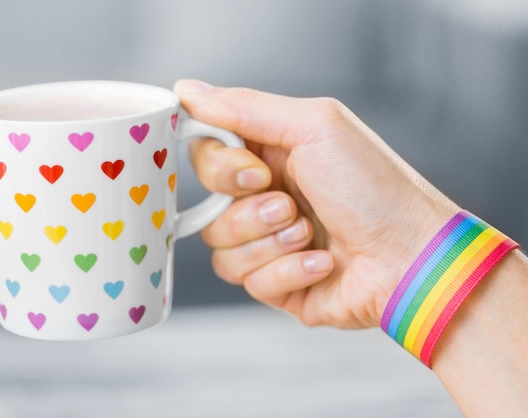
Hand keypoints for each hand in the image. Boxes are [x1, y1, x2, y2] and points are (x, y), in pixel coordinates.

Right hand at [175, 80, 458, 328]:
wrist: (411, 257)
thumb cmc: (374, 188)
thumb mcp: (314, 126)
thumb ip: (245, 108)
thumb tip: (186, 90)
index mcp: (270, 156)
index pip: (206, 155)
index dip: (219, 168)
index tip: (254, 171)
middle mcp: (264, 198)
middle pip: (207, 205)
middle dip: (249, 209)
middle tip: (290, 204)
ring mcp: (269, 243)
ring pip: (221, 248)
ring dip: (271, 242)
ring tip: (312, 234)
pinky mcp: (276, 284)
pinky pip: (248, 283)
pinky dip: (289, 271)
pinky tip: (324, 263)